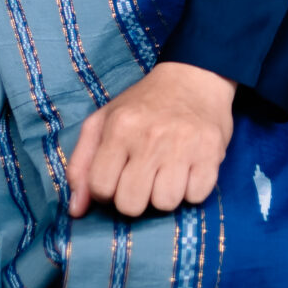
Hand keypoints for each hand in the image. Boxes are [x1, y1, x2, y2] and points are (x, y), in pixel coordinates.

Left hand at [66, 61, 235, 217]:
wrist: (194, 77)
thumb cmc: (144, 104)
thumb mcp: (103, 121)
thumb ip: (82, 164)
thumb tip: (76, 210)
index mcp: (120, 127)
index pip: (101, 188)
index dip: (106, 190)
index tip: (118, 176)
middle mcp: (150, 136)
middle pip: (131, 204)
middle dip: (135, 197)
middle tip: (144, 177)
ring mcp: (183, 145)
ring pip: (165, 204)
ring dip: (165, 194)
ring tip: (168, 172)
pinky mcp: (212, 152)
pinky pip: (196, 196)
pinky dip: (192, 189)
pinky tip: (189, 169)